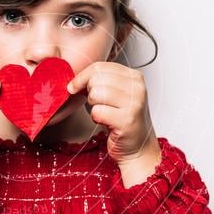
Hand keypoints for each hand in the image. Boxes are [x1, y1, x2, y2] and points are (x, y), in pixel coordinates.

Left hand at [67, 61, 160, 176]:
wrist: (138, 146)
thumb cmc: (123, 119)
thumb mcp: (117, 93)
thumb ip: (101, 81)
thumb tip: (75, 80)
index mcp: (134, 77)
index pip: (100, 67)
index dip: (82, 77)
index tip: (75, 87)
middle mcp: (137, 88)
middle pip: (96, 79)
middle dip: (89, 92)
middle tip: (98, 104)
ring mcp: (134, 104)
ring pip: (95, 94)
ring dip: (93, 106)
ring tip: (105, 113)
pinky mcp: (126, 121)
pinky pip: (97, 112)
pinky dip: (96, 119)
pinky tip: (107, 122)